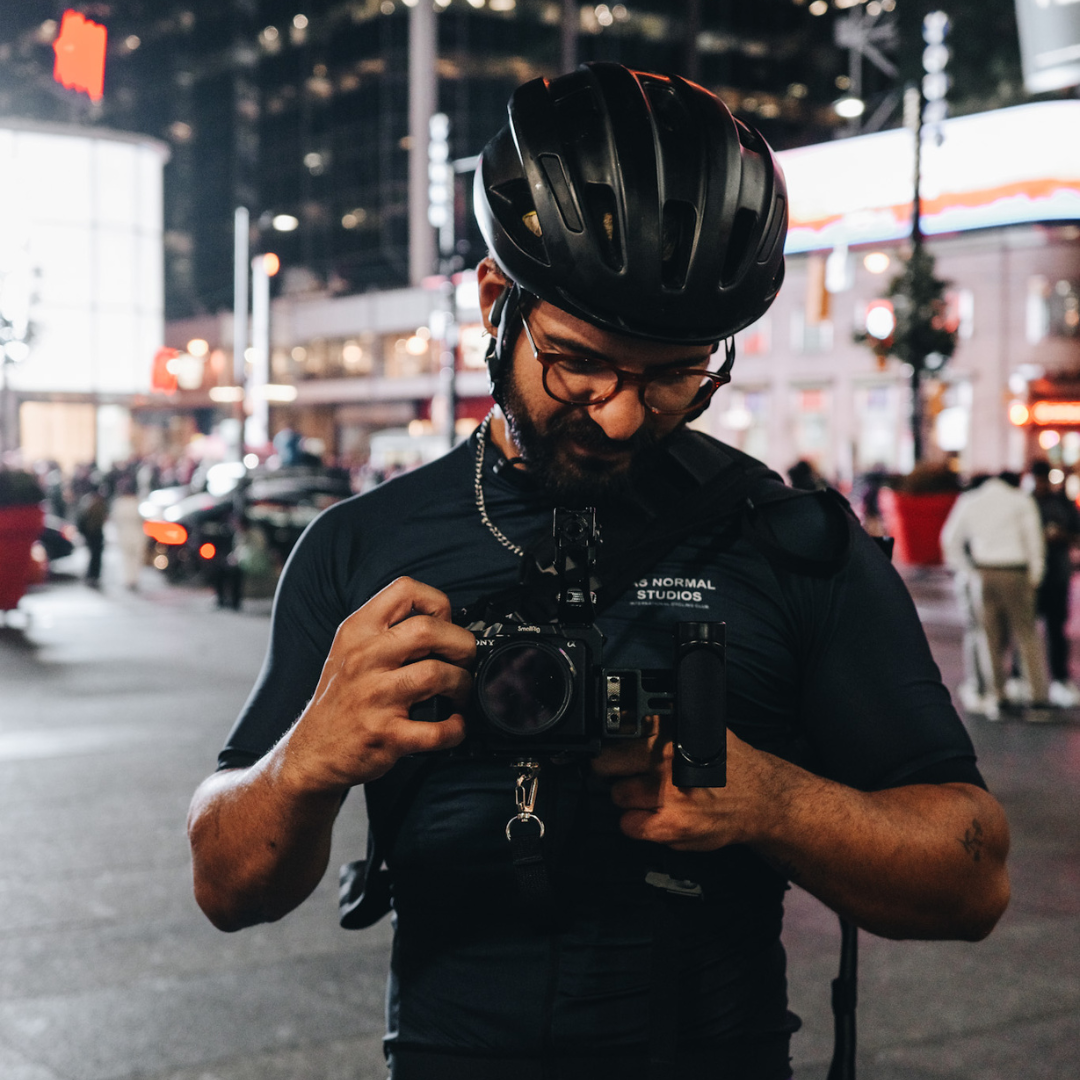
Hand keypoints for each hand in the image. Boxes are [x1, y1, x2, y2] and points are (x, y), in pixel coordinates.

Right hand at [280, 577, 473, 794]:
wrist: (313, 752)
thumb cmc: (339, 700)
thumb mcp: (349, 650)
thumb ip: (388, 630)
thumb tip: (444, 624)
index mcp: (357, 632)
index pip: (404, 590)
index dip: (438, 603)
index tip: (446, 623)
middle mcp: (364, 660)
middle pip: (428, 629)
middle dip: (461, 644)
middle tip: (465, 659)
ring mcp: (374, 697)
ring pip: (436, 674)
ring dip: (462, 684)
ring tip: (460, 692)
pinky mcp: (386, 735)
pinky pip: (437, 729)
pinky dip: (457, 728)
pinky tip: (454, 724)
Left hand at [593, 725, 789, 851]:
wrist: (760, 799)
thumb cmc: (729, 765)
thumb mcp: (699, 728)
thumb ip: (665, 722)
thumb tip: (629, 716)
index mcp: (670, 731)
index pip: (620, 727)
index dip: (611, 737)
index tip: (610, 743)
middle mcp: (666, 759)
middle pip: (608, 762)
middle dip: (612, 768)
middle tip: (625, 771)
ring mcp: (666, 793)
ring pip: (617, 795)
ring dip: (628, 797)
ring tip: (648, 795)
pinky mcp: (670, 824)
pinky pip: (629, 825)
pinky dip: (636, 823)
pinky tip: (653, 815)